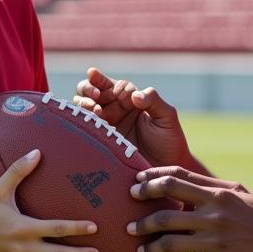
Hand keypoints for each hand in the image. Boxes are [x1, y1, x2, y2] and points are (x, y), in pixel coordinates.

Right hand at [73, 66, 194, 168]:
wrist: (164, 170)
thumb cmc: (170, 140)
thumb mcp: (167, 116)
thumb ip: (154, 100)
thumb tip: (134, 94)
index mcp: (129, 99)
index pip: (112, 84)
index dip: (107, 81)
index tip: (116, 91)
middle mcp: (114, 109)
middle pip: (91, 90)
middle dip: (88, 88)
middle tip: (96, 95)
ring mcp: (105, 124)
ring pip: (83, 106)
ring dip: (83, 103)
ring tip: (94, 109)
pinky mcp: (99, 140)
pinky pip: (84, 126)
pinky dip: (82, 120)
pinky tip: (91, 121)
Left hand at [126, 167, 252, 251]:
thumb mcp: (244, 196)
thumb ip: (214, 189)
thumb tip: (185, 183)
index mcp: (220, 194)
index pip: (175, 179)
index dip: (150, 180)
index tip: (135, 185)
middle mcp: (215, 215)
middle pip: (165, 212)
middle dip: (141, 219)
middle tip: (129, 224)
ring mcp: (215, 243)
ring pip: (168, 242)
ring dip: (149, 246)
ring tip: (140, 249)